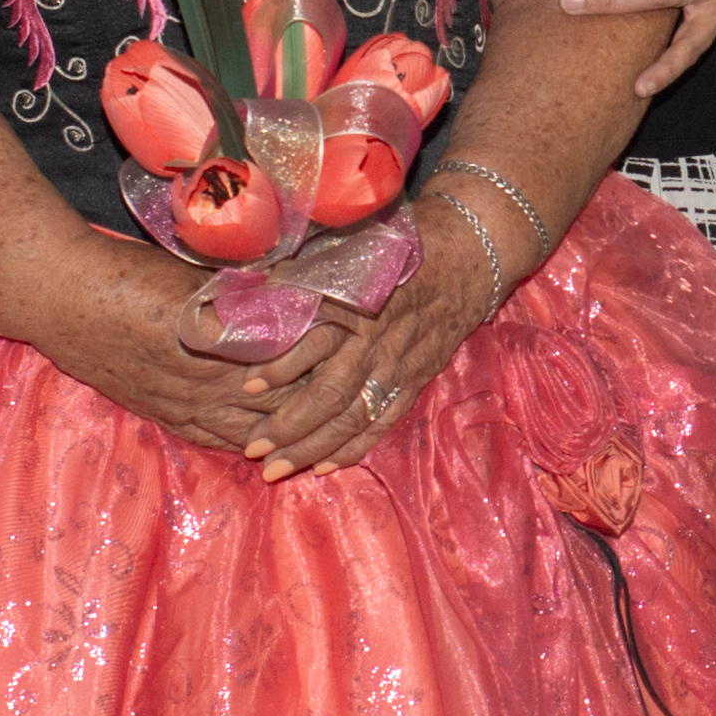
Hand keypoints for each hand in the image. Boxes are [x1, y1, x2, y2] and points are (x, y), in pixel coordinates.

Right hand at [15, 230, 335, 452]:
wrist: (62, 298)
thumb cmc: (128, 273)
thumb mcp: (194, 274)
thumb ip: (246, 288)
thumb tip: (302, 284)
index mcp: (220, 342)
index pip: (293, 356)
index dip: (327, 350)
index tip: (356, 336)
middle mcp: (206, 383)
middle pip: (282, 402)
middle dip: (320, 397)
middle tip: (354, 385)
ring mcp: (183, 406)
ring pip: (254, 431)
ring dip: (291, 431)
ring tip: (327, 423)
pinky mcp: (165, 416)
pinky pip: (218, 439)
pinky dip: (251, 441)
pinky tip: (274, 441)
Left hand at [243, 211, 506, 481]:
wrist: (468, 256)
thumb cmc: (398, 245)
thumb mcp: (351, 245)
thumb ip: (303, 268)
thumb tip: (249, 286)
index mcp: (360, 303)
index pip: (317, 343)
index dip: (281, 367)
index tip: (247, 385)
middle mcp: (379, 340)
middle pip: (332, 394)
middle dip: (290, 426)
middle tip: (253, 449)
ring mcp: (401, 366)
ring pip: (353, 418)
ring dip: (313, 448)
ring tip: (276, 470)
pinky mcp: (416, 380)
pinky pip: (382, 423)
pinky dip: (353, 448)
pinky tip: (324, 468)